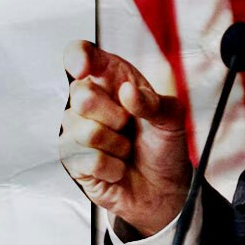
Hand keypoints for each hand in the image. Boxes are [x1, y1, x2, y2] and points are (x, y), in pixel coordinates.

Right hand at [58, 41, 189, 236]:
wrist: (164, 188)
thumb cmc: (164, 146)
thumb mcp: (172, 119)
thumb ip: (153, 102)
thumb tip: (129, 92)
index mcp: (113, 81)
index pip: (84, 56)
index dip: (78, 57)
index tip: (83, 68)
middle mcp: (90, 103)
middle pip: (80, 95)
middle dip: (115, 116)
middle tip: (129, 126)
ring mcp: (77, 131)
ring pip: (85, 131)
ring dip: (117, 146)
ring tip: (126, 149)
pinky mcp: (73, 160)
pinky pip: (87, 159)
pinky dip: (112, 167)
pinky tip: (118, 167)